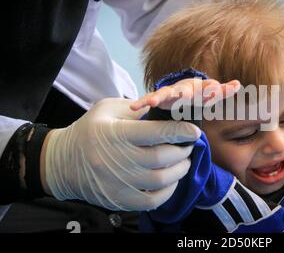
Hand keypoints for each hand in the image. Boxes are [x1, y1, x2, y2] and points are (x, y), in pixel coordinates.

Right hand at [42, 98, 200, 210]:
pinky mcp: (118, 200)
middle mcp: (117, 159)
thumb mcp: (109, 109)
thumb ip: (138, 109)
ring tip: (183, 161)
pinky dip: (168, 191)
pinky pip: (152, 201)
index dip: (180, 131)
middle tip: (188, 145)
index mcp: (116, 133)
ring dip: (179, 170)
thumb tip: (169, 113)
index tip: (195, 131)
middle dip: (182, 151)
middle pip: (162, 158)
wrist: (61, 162)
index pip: (156, 133)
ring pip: (161, 180)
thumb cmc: (89, 130)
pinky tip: (171, 180)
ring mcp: (117, 183)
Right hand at [130, 78, 240, 110]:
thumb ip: (223, 90)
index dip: (212, 91)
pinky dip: (142, 102)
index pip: (206, 91)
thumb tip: (237, 83)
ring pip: (163, 95)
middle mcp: (183, 90)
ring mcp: (169, 93)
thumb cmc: (198, 94)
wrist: (180, 91)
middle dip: (182, 93)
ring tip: (151, 102)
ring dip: (157, 98)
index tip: (217, 89)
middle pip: (183, 91)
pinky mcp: (158, 98)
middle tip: (180, 95)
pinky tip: (134, 107)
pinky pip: (149, 100)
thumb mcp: (209, 94)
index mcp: (197, 90)